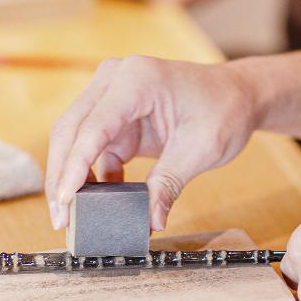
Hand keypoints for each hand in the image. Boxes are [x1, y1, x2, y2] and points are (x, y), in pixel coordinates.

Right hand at [45, 56, 261, 230]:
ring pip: (75, 140)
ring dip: (72, 177)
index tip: (64, 200)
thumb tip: (151, 221)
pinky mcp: (115, 117)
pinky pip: (93, 148)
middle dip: (63, 176)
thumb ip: (169, 183)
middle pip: (72, 130)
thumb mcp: (201, 148)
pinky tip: (97, 203)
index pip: (93, 126)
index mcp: (137, 80)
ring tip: (72, 217)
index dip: (74, 166)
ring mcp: (111, 96)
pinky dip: (92, 176)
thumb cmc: (225, 109)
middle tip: (62, 219)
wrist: (239, 95)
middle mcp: (115, 81)